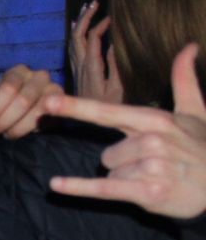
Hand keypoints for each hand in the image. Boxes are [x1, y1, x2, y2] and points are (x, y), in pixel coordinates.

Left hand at [0, 64, 61, 137]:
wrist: (17, 113)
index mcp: (18, 71)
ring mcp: (54, 90)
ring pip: (38, 112)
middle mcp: (39, 77)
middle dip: (4, 121)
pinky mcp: (62, 108)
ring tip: (5, 134)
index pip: (8, 88)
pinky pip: (48, 120)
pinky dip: (31, 129)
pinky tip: (20, 132)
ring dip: (16, 128)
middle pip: (23, 101)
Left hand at [44, 43, 205, 218]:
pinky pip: (104, 189)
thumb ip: (184, 81)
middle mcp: (152, 142)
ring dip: (128, 179)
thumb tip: (188, 46)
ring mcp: (151, 167)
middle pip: (106, 155)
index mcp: (156, 121)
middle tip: (154, 166)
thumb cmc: (203, 148)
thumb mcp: (196, 114)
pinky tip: (56, 185)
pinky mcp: (149, 193)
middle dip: (123, 163)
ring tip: (157, 179)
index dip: (76, 107)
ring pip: (110, 172)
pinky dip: (79, 188)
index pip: (107, 113)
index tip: (49, 102)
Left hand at [69, 0, 124, 104]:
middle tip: (93, 2)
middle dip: (85, 18)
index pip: (91, 39)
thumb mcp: (117, 89)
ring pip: (72, 41)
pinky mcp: (77, 72)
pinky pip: (73, 48)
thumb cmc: (109, 109)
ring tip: (85, 9)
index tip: (112, 16)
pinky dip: (77, 34)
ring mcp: (76, 68)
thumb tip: (113, 44)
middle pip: (77, 36)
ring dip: (79, 24)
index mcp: (91, 67)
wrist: (88, 126)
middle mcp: (80, 65)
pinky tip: (80, 29)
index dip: (99, 25)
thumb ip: (114, 66)